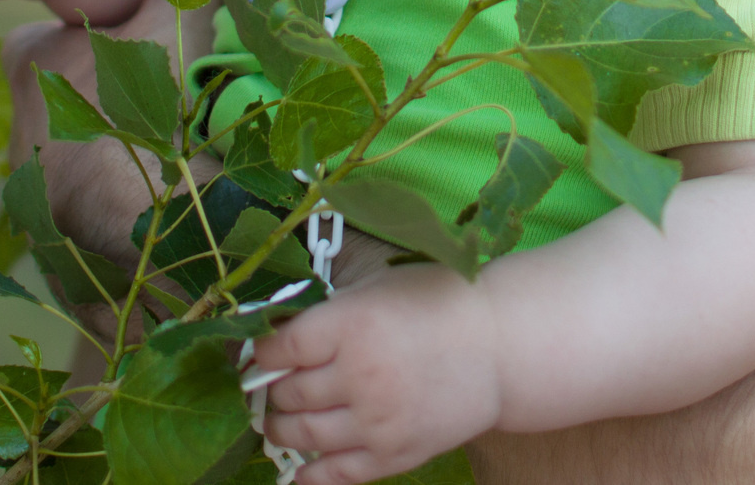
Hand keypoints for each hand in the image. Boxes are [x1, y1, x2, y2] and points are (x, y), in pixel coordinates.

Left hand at [251, 264, 504, 484]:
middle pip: (287, 392)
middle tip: (271, 385)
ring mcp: (375, 420)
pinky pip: (335, 474)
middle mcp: (359, 375)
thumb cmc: (437, 304)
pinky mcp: (392, 454)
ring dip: (279, 428)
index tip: (254, 354)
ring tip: (278, 420)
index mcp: (352, 325)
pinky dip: (307, 475)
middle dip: (272, 389)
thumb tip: (272, 335)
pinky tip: (295, 470)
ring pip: (301, 434)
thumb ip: (329, 312)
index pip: (278, 348)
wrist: (501, 346)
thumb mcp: (379, 288)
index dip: (258, 353)